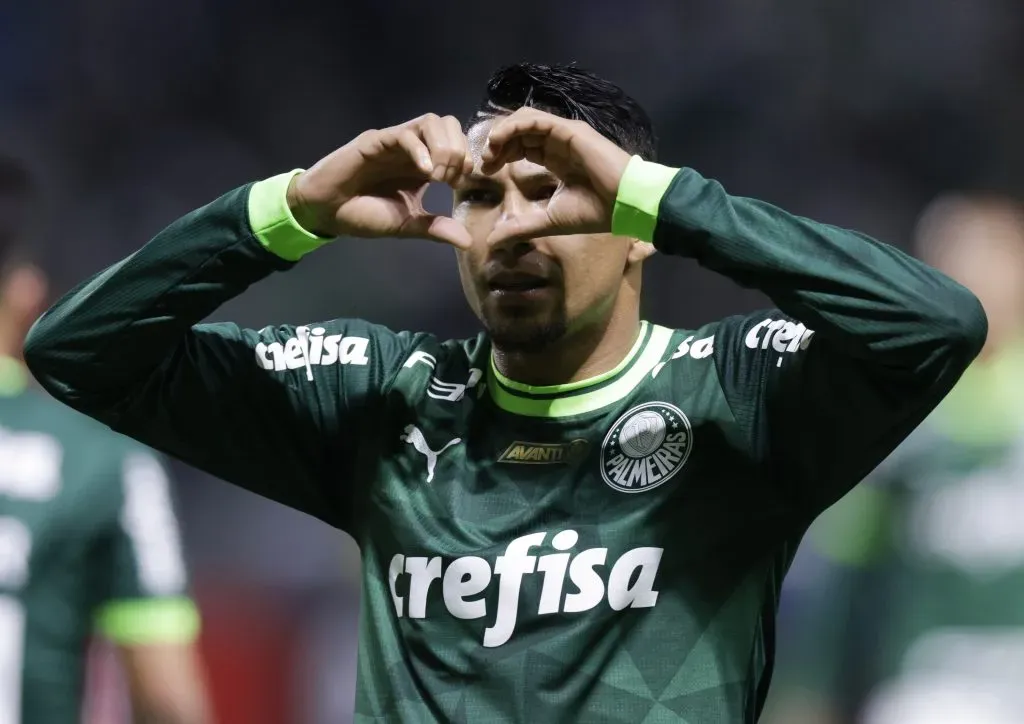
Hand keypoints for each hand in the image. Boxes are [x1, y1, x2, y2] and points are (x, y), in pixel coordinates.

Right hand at [287, 114, 473, 247]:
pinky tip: (425, 172)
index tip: (458, 184)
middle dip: (458, 151)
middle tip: (448, 180)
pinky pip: (404, 134)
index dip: (465, 160)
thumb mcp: (406, 226)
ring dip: (443, 146)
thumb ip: (435, 229)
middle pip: (449, 124)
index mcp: (424, 164)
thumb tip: (468, 242)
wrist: (327, 212)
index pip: (457, 142)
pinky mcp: (375, 141)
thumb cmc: (364, 215)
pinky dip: (420, 150)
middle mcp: (412, 148)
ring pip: (430, 121)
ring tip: (437, 175)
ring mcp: (394, 142)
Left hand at [481, 107, 633, 244]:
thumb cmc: (595, 212)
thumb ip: (521, 227)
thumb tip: (493, 241)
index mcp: (556, 159)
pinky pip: (535, 119)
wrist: (625, 206)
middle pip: (519, 132)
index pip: (522, 146)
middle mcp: (558, 143)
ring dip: (502, 132)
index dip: (501, 154)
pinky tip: (500, 141)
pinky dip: (513, 126)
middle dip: (497, 144)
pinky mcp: (569, 130)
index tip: (486, 171)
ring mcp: (564, 134)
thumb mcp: (549, 221)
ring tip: (490, 151)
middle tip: (485, 162)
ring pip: (524, 120)